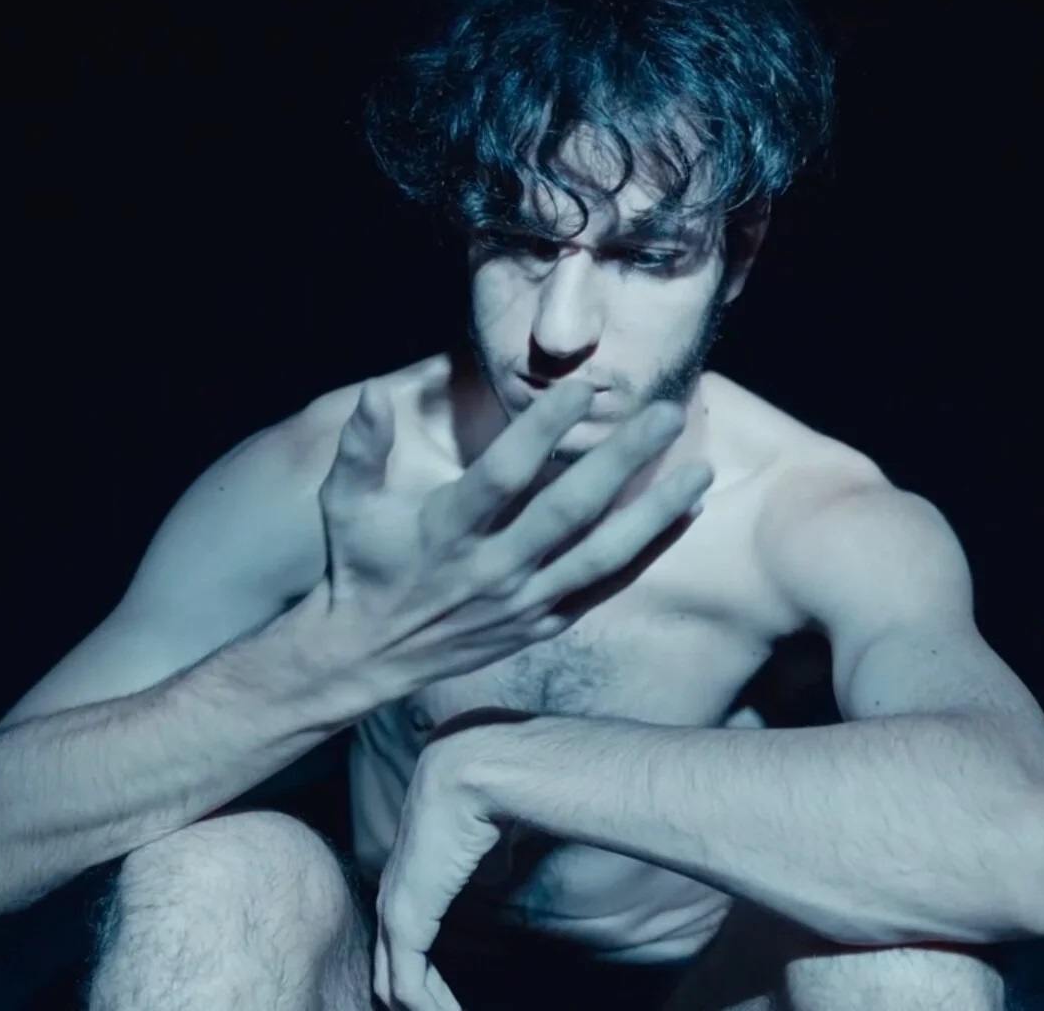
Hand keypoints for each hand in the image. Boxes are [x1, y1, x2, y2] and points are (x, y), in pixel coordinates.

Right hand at [316, 377, 711, 692]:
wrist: (367, 655)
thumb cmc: (359, 565)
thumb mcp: (344, 504)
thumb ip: (361, 447)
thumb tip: (375, 393)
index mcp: (447, 532)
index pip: (504, 475)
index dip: (544, 430)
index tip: (585, 389)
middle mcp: (492, 569)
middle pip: (569, 511)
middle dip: (622, 461)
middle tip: (667, 415)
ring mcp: (523, 602)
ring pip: (601, 555)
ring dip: (654, 513)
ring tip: (700, 471)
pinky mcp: (542, 623)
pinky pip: (604, 587)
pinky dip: (647, 552)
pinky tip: (683, 516)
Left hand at [372, 731, 504, 1010]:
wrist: (473, 772)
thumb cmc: (487, 793)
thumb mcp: (487, 837)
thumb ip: (486, 859)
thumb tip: (493, 871)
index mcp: (409, 876)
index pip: (401, 937)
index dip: (420, 970)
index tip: (444, 997)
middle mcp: (392, 895)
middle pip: (387, 967)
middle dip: (413, 1000)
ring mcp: (394, 910)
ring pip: (394, 984)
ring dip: (424, 1009)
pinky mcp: (406, 923)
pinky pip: (407, 986)